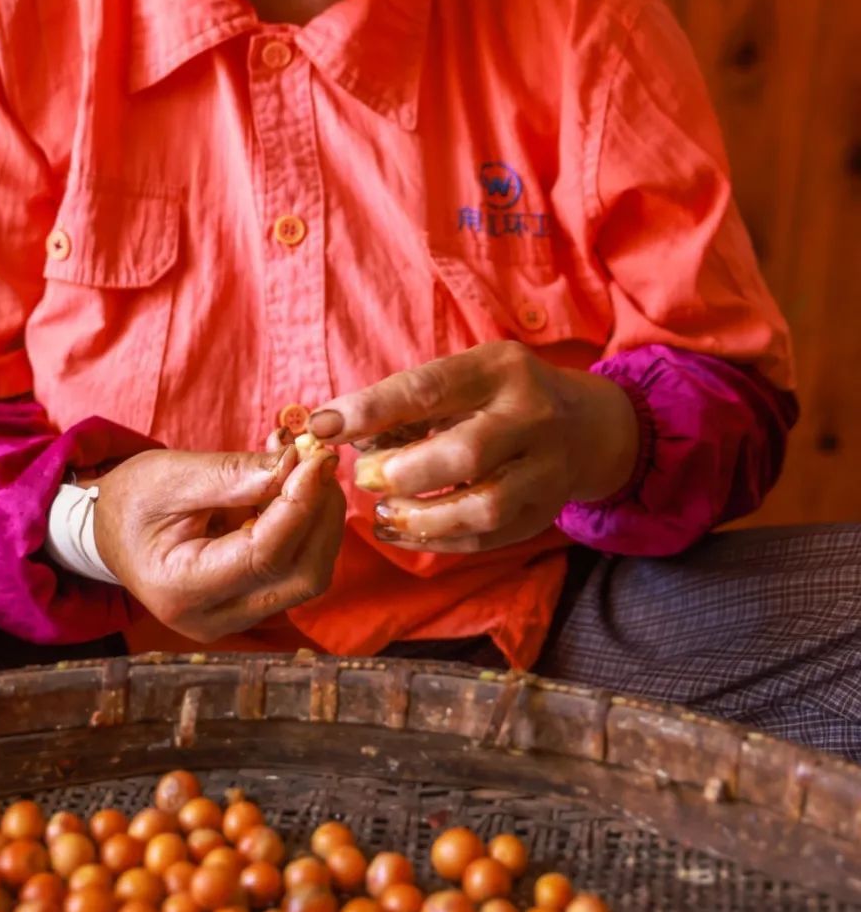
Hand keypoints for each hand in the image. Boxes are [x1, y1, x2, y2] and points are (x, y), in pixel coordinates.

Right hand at [92, 436, 344, 641]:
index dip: (301, 505)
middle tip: (319, 462)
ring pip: (307, 575)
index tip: (317, 459)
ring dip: (319, 520)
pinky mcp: (249, 603)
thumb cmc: (130, 501)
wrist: (107, 531)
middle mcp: (214, 617)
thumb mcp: (171, 477)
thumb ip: (234, 475)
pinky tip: (292, 488)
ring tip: (304, 469)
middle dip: (321, 516)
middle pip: (301, 577)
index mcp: (183, 589)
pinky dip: (305, 527)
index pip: (265, 555)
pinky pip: (294, 568)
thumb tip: (296, 465)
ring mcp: (235, 617)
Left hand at [308, 341, 638, 553]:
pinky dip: (438, 542)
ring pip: (485, 507)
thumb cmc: (501, 396)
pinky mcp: (544, 512)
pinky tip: (402, 533)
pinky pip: (489, 539)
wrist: (588, 425)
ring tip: (383, 513)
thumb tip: (340, 431)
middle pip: (467, 452)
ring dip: (422, 517)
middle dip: (404, 472)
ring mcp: (546, 469)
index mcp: (500, 369)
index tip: (324, 424)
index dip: (371, 409)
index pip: (430, 387)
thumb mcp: (466, 376)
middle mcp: (532, 416)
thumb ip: (410, 402)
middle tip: (366, 479)